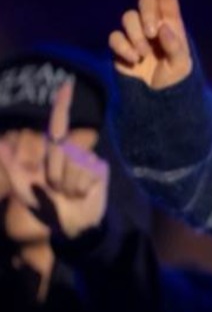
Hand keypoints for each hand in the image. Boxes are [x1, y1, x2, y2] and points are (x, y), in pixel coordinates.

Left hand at [0, 81, 109, 238]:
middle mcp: (72, 152)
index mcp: (53, 152)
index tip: (67, 84)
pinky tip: (81, 194)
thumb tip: (0, 141)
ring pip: (73, 163)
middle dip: (54, 172)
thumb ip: (11, 163)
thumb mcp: (23, 187)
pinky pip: (86, 173)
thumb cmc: (46, 206)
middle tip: (56, 189)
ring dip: (67, 183)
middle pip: (61, 149)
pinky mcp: (101, 171)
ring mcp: (88, 160)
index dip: (63, 104)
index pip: (58, 123)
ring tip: (69, 194)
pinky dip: (79, 187)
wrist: (71, 226)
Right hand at [108, 0, 193, 88]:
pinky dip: (122, 46)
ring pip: (127, 17)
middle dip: (147, 15)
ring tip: (144, 54)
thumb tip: (163, 29)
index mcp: (172, 26)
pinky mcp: (121, 46)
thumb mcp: (182, 67)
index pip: (168, 0)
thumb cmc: (175, 80)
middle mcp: (153, 25)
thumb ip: (175, 47)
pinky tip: (133, 60)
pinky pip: (115, 36)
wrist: (157, 99)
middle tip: (152, 34)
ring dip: (135, 35)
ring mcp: (136, 34)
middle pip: (145, 2)